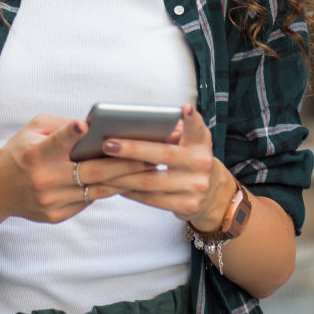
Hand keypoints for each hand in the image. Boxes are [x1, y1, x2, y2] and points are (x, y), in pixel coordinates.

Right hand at [0, 114, 155, 223]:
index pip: (55, 142)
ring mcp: (51, 201)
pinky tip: (128, 183)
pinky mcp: (57, 216)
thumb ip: (62, 126)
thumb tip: (96, 125)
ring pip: (97, 190)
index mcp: (35, 154)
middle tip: (152, 155)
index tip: (83, 125)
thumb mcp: (33, 129)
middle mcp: (43, 179)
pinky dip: (108, 190)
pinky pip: (89, 201)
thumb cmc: (22, 151)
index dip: (68, 134)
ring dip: (126, 180)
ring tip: (150, 170)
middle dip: (125, 163)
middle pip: (91, 171)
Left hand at [99, 103, 235, 231]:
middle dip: (132, 150)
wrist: (212, 196)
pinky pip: (151, 199)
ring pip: (150, 181)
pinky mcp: (186, 205)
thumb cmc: (189, 160)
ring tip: (100, 169)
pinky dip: (130, 192)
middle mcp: (201, 163)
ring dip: (122, 175)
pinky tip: (114, 185)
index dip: (192, 119)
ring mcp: (195, 186)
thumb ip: (172, 132)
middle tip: (107, 144)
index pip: (197, 128)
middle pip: (162, 155)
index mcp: (201, 143)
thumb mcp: (190, 143)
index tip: (185, 108)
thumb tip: (134, 124)